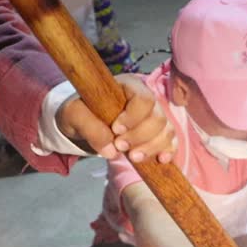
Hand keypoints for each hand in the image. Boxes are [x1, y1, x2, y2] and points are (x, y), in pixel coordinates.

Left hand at [56, 74, 175, 162]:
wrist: (85, 122)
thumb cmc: (81, 112)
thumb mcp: (74, 115)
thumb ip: (89, 128)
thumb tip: (111, 150)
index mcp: (128, 86)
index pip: (144, 98)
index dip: (134, 117)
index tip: (116, 130)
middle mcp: (147, 99)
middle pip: (158, 118)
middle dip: (140, 136)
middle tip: (119, 146)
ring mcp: (155, 117)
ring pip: (166, 131)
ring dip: (152, 147)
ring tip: (133, 157)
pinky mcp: (159, 133)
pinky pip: (172, 142)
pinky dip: (167, 152)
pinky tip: (160, 160)